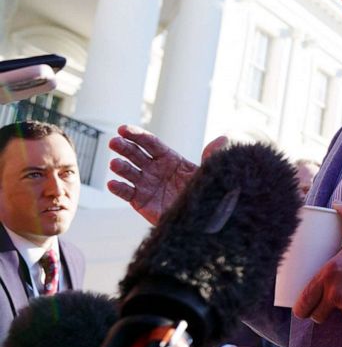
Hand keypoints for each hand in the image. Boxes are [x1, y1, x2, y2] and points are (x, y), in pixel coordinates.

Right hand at [107, 125, 227, 224]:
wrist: (200, 217)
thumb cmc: (203, 191)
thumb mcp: (208, 173)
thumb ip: (211, 156)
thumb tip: (224, 138)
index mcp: (169, 158)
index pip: (150, 143)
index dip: (136, 135)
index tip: (123, 129)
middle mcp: (154, 169)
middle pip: (136, 154)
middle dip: (124, 147)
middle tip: (114, 142)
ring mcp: (146, 185)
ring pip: (129, 173)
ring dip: (120, 167)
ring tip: (115, 164)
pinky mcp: (141, 202)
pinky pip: (127, 194)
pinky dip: (119, 189)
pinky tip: (113, 183)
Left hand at [293, 202, 341, 326]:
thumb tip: (338, 204)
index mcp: (332, 273)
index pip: (305, 299)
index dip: (300, 305)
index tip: (302, 305)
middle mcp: (338, 294)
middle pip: (316, 315)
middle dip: (317, 311)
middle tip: (324, 303)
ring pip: (338, 315)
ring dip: (341, 308)